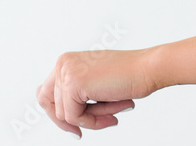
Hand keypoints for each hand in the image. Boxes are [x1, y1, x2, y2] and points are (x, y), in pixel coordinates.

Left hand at [36, 48, 158, 137]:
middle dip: (68, 121)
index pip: (47, 93)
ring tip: (113, 113)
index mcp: (67, 61)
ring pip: (64, 114)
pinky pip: (74, 117)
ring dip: (90, 119)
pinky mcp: (73, 84)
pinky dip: (93, 121)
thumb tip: (66, 119)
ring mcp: (66, 72)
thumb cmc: (129, 76)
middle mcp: (63, 63)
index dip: (58, 113)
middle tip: (80, 134)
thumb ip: (78, 93)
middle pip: (49, 104)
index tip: (74, 127)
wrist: (148, 69)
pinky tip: (113, 115)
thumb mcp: (96, 83)